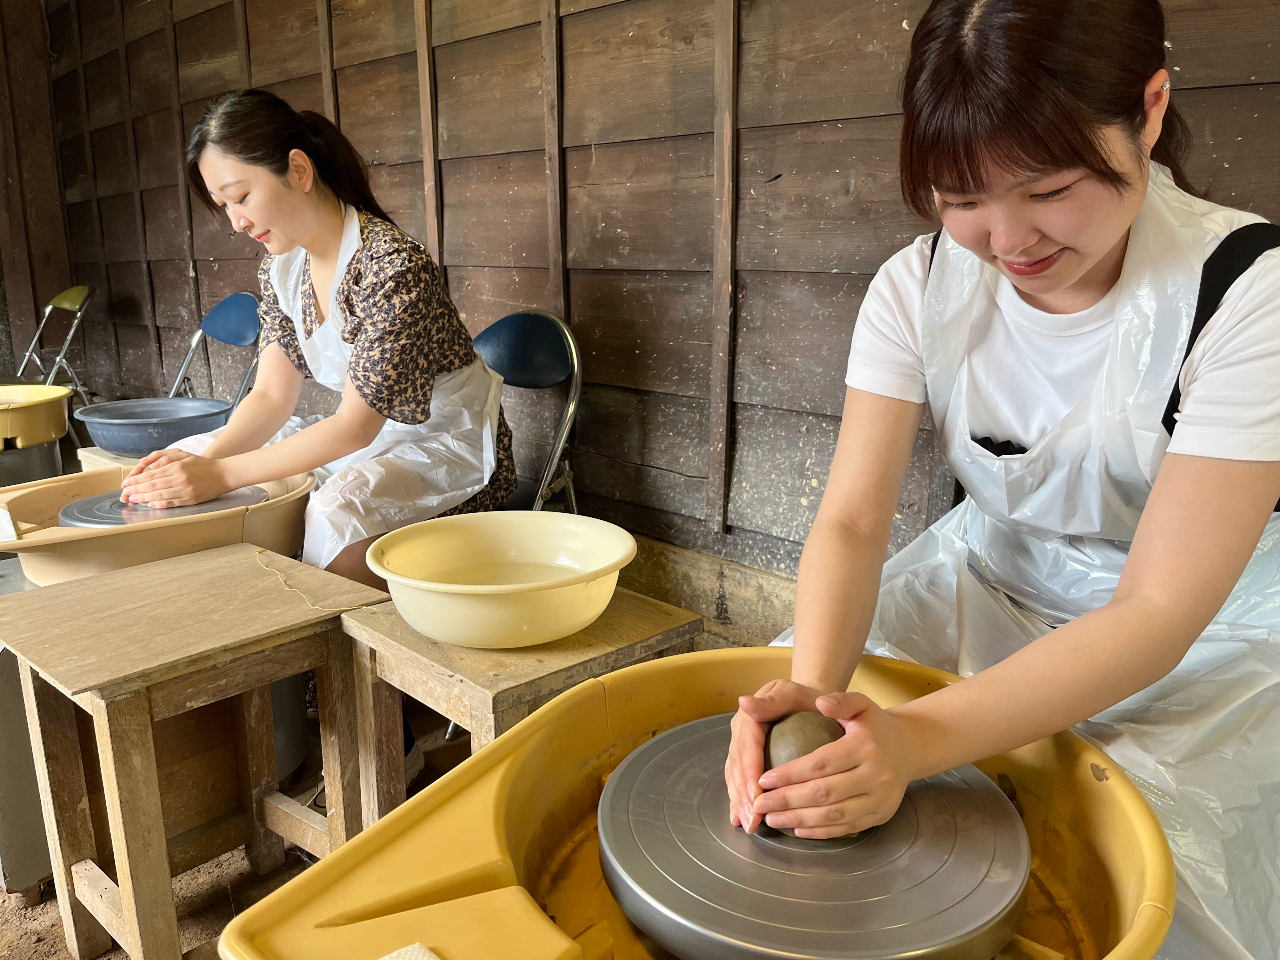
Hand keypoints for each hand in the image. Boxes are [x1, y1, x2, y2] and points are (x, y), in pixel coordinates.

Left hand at [119, 449, 230, 507]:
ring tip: (134, 499)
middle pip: (153, 486)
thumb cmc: (202, 464)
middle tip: (125, 494)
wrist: (223, 474)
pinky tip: (151, 504)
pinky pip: (172, 502)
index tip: (126, 484)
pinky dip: (160, 504)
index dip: (137, 480)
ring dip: (145, 498)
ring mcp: (186, 490)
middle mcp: (180, 479)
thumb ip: (166, 459)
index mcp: (177, 467)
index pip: (151, 475)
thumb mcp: (184, 455)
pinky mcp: (191, 500)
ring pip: (160, 495)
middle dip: (137, 490)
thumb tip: (151, 468)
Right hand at [725, 678, 826, 832]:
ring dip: (739, 802)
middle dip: (743, 795)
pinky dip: (739, 800)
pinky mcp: (746, 759)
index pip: (747, 746)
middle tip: (752, 819)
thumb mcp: (792, 694)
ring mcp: (741, 746)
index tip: (757, 794)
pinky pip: (739, 781)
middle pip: (738, 766)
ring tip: (748, 824)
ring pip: (735, 776)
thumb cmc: (806, 699)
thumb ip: (771, 700)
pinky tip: (740, 820)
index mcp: (749, 716)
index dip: (750, 771)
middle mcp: (740, 732)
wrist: (807, 700)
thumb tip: (744, 702)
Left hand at [751, 692, 916, 838]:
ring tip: (772, 818)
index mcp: (866, 747)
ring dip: (799, 820)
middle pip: (825, 793)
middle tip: (760, 804)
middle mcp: (876, 776)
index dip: (790, 774)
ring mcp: (880, 799)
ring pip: (835, 816)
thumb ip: (840, 700)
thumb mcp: (861, 704)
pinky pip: (847, 828)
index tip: (763, 780)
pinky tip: (797, 829)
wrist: (909, 748)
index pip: (821, 764)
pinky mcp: (881, 816)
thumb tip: (820, 702)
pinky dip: (820, 832)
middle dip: (788, 801)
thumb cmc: (874, 725)